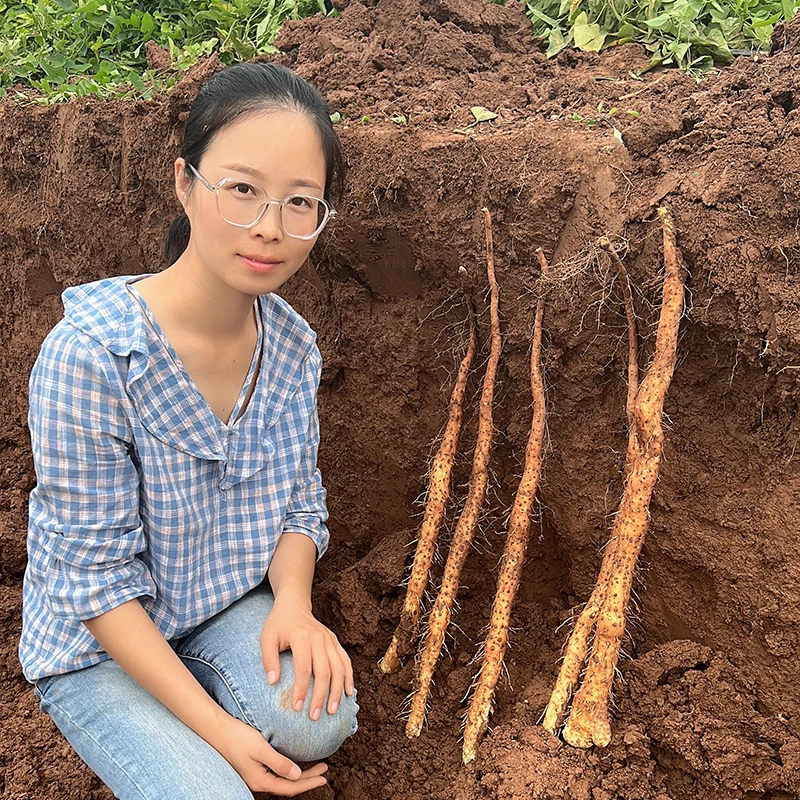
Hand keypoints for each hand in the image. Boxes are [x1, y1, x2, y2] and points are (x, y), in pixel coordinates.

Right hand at [212, 713, 327, 795]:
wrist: (217, 730)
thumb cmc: (238, 737)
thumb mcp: (260, 749)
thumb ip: (279, 763)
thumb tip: (297, 775)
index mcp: (260, 781)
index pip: (290, 787)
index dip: (308, 783)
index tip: (324, 778)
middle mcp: (258, 781)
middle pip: (288, 786)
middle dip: (308, 779)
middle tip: (325, 771)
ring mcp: (255, 775)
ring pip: (283, 780)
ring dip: (300, 775)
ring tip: (316, 768)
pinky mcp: (254, 767)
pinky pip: (276, 774)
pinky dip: (289, 770)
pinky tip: (295, 764)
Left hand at [260, 595, 354, 720]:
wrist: (294, 605)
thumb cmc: (278, 624)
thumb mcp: (266, 637)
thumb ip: (268, 659)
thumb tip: (272, 682)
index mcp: (302, 637)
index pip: (303, 667)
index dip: (301, 689)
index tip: (297, 707)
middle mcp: (319, 638)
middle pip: (324, 671)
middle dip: (320, 695)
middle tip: (314, 716)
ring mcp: (329, 639)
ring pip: (339, 668)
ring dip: (337, 690)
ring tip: (332, 710)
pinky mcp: (335, 641)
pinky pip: (345, 660)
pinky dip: (349, 677)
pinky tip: (348, 692)